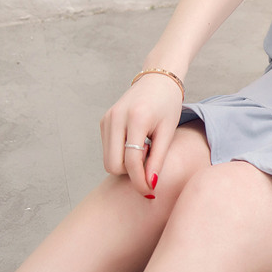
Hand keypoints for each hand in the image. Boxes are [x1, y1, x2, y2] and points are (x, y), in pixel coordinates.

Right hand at [99, 72, 183, 195]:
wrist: (158, 80)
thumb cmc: (168, 105)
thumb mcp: (168, 132)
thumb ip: (158, 158)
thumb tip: (150, 185)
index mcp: (136, 118)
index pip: (132, 161)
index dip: (140, 181)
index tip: (150, 191)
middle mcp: (116, 118)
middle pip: (113, 165)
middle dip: (130, 173)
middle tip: (150, 162)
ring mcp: (107, 119)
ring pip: (108, 160)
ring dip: (125, 164)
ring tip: (146, 150)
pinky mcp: (103, 121)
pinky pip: (108, 150)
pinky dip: (121, 154)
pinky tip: (137, 143)